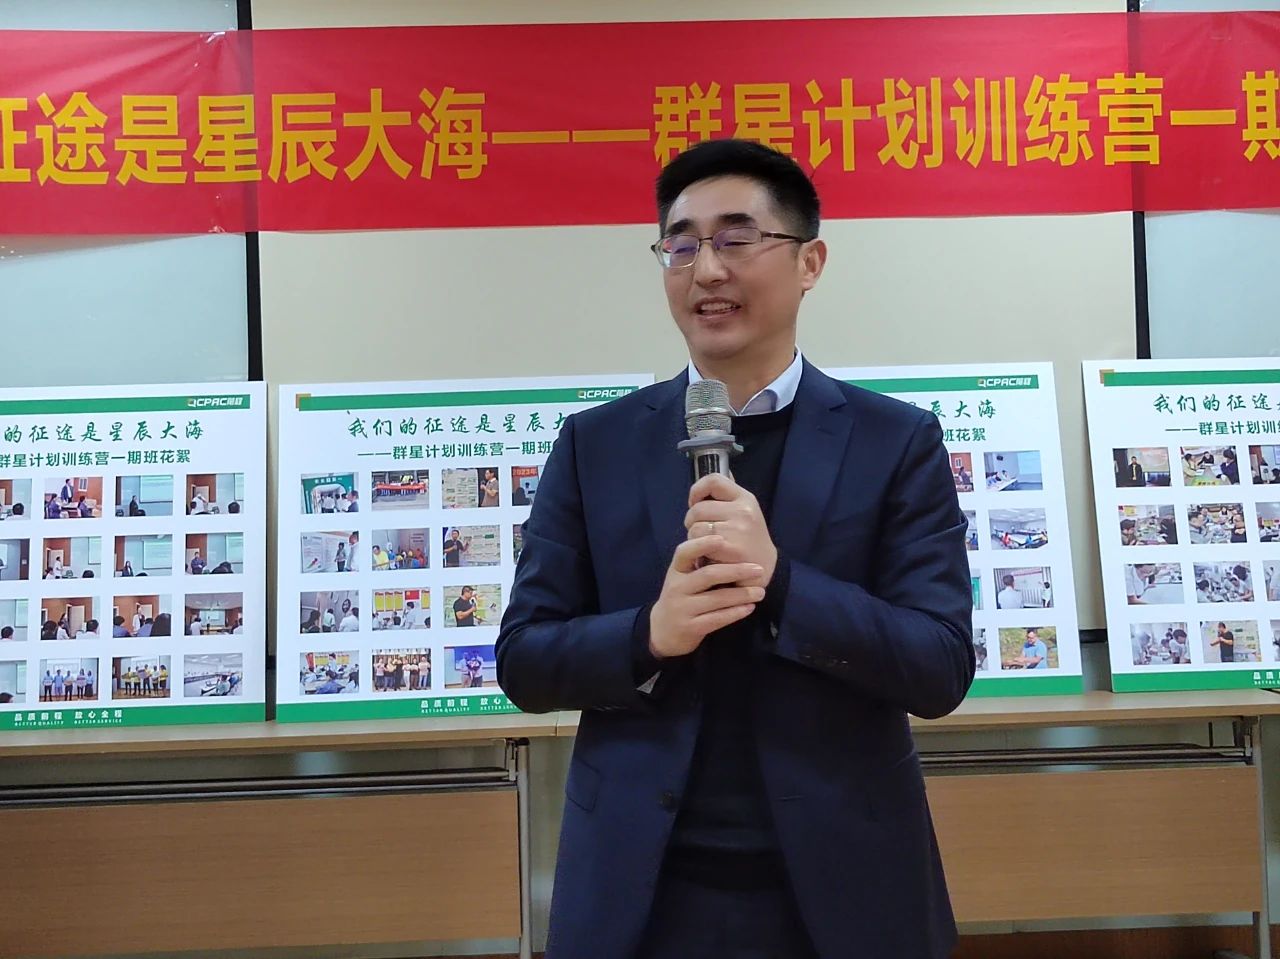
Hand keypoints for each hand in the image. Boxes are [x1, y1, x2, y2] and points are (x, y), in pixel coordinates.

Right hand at [649, 535, 764, 658]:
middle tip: (758, 569)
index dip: (702, 544)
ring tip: (760, 592)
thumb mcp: (683, 577)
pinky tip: (749, 608)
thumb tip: (728, 541)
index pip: (684, 552)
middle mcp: (677, 587)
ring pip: (717, 599)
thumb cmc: (681, 596)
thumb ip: (700, 563)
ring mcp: (682, 608)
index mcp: (676, 571)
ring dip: (742, 594)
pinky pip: (717, 619)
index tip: (723, 539)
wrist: (664, 630)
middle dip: (736, 571)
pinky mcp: (690, 628)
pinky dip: (735, 613)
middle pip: (708, 575)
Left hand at [683, 473, 776, 585]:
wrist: (764, 570)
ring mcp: (738, 530)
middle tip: (699, 531)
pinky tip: (709, 555)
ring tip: (705, 544)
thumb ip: (729, 495)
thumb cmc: (748, 540)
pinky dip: (699, 551)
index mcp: (745, 498)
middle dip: (691, 521)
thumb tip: (724, 469)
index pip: (714, 480)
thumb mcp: (744, 512)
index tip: (694, 502)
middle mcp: (743, 511)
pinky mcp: (731, 549)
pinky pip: (699, 544)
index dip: (697, 490)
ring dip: (694, 538)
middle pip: (698, 508)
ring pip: (695, 527)